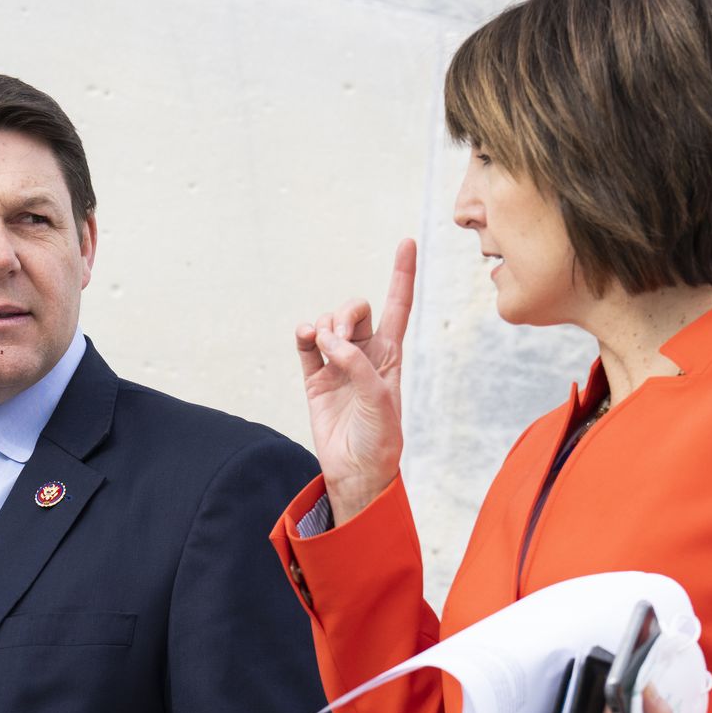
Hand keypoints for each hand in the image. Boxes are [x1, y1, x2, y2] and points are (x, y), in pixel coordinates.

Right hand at [295, 239, 416, 523]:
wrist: (356, 470)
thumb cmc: (380, 437)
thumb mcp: (380, 399)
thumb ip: (357, 365)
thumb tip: (327, 341)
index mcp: (391, 355)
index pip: (398, 306)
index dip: (402, 274)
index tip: (406, 242)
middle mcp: (364, 354)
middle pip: (355, 309)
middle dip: (347, 313)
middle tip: (340, 337)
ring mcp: (337, 364)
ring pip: (328, 324)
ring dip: (325, 327)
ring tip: (325, 349)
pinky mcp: (314, 377)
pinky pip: (306, 344)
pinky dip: (305, 334)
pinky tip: (307, 338)